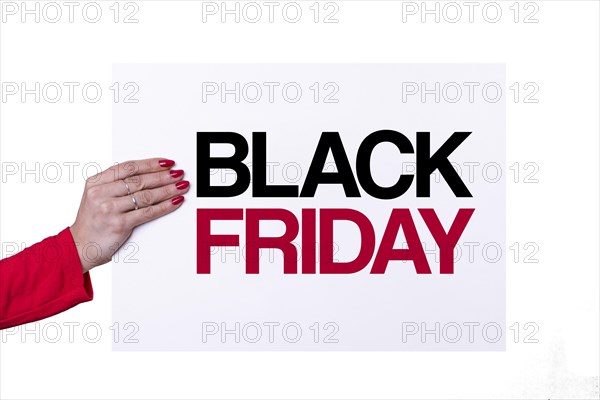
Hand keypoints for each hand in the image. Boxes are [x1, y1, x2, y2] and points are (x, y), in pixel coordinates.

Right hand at [70, 158, 188, 272]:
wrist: (80, 247)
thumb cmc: (93, 221)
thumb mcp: (96, 196)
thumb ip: (115, 184)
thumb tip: (149, 174)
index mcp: (96, 182)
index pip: (128, 168)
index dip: (150, 164)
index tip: (166, 162)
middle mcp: (101, 193)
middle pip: (139, 180)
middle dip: (163, 176)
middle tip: (178, 173)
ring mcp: (109, 209)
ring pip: (146, 195)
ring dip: (168, 190)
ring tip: (181, 186)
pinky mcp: (119, 225)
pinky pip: (148, 212)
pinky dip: (165, 206)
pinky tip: (175, 201)